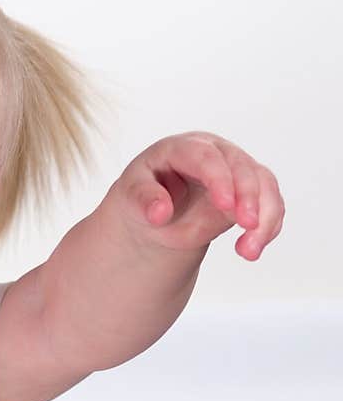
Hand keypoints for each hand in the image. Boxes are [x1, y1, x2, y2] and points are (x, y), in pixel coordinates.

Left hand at [111, 131, 284, 259]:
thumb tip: (159, 213)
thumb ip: (143, 201)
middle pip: (241, 166)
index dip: (219, 178)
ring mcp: (234, 170)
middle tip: (248, 226)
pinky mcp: (249, 191)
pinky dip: (268, 226)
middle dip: (248, 196)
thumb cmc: (143, 197)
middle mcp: (214, 153)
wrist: (156, 213)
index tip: (225, 206)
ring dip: (265, 217)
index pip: (205, 157)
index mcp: (182, 148)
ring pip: (263, 184)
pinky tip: (252, 249)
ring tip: (249, 252)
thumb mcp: (130, 198)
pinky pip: (269, 203)